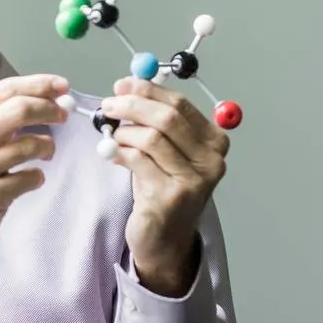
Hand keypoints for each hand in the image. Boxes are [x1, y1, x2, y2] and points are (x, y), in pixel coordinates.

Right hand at [0, 74, 69, 264]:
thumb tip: (45, 99)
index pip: (4, 90)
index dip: (38, 84)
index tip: (62, 86)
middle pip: (18, 110)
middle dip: (48, 110)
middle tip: (63, 116)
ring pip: (28, 145)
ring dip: (47, 146)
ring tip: (46, 152)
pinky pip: (28, 178)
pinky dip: (37, 177)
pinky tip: (31, 179)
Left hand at [101, 77, 229, 294]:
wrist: (164, 238)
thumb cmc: (161, 188)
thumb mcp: (162, 149)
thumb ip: (151, 118)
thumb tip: (127, 84)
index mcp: (214, 141)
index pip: (180, 104)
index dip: (148, 90)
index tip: (122, 85)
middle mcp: (211, 160)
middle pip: (167, 117)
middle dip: (132, 106)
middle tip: (108, 105)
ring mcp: (194, 180)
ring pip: (151, 138)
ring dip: (123, 132)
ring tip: (112, 136)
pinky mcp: (172, 197)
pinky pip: (138, 161)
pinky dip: (119, 152)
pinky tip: (112, 154)